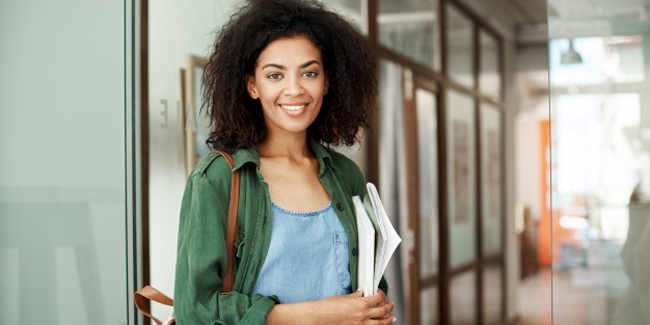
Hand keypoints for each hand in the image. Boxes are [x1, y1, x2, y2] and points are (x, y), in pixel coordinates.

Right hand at [266, 288, 395, 324]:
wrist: (320, 316)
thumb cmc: (329, 307)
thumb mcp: (344, 298)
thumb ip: (355, 295)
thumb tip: (361, 291)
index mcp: (361, 304)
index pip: (377, 298)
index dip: (381, 295)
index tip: (381, 294)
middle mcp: (363, 315)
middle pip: (383, 311)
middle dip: (389, 307)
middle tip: (391, 305)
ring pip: (381, 323)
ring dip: (388, 320)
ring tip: (391, 318)